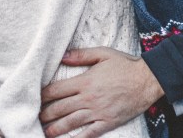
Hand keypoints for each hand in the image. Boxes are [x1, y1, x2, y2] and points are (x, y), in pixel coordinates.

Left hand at [39, 47, 163, 137]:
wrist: (148, 80)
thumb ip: (81, 55)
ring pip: (70, 123)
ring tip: (43, 132)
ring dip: (54, 129)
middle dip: (44, 114)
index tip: (34, 99)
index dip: (42, 96)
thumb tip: (62, 56)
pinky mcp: (107, 122)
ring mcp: (97, 112)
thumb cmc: (126, 65)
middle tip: (34, 118)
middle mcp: (88, 98)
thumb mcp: (104, 53)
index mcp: (85, 81)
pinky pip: (89, 134)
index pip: (56, 90)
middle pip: (59, 109)